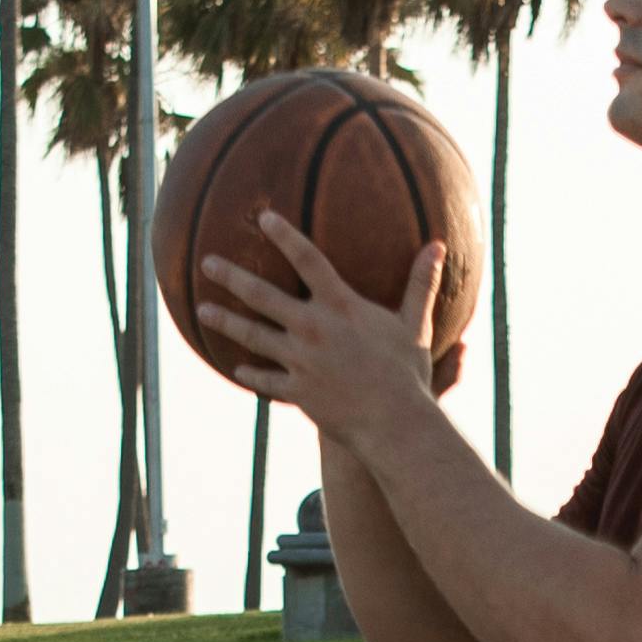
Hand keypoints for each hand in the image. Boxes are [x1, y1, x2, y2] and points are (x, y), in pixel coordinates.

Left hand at [189, 216, 459, 429]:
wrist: (394, 424)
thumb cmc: (407, 373)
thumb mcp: (415, 324)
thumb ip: (421, 283)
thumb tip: (439, 245)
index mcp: (340, 306)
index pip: (307, 259)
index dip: (284, 236)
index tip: (262, 217)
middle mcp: (312, 328)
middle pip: (262, 295)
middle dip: (231, 276)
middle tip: (207, 263)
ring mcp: (300, 361)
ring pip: (252, 336)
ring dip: (225, 321)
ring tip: (203, 311)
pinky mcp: (296, 391)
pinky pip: (265, 380)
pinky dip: (250, 373)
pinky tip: (237, 368)